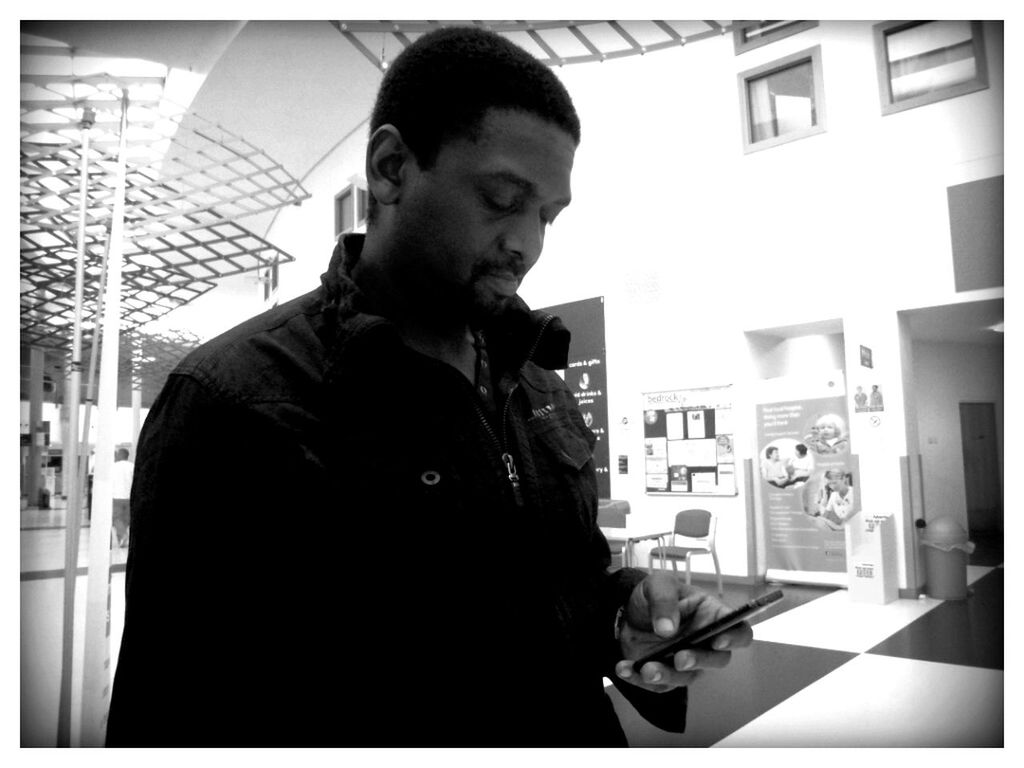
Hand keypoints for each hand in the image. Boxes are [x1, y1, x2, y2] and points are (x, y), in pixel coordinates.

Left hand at [614, 572, 752, 692]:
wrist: (627, 612)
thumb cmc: (654, 595)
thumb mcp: (657, 584)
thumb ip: (664, 600)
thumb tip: (668, 628)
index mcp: (712, 616)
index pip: (739, 630)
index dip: (734, 638)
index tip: (718, 640)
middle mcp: (705, 642)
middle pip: (718, 660)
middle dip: (700, 661)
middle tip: (680, 658)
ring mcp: (687, 661)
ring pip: (687, 677)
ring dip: (667, 675)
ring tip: (646, 668)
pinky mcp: (667, 675)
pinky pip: (658, 684)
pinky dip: (639, 678)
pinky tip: (624, 667)